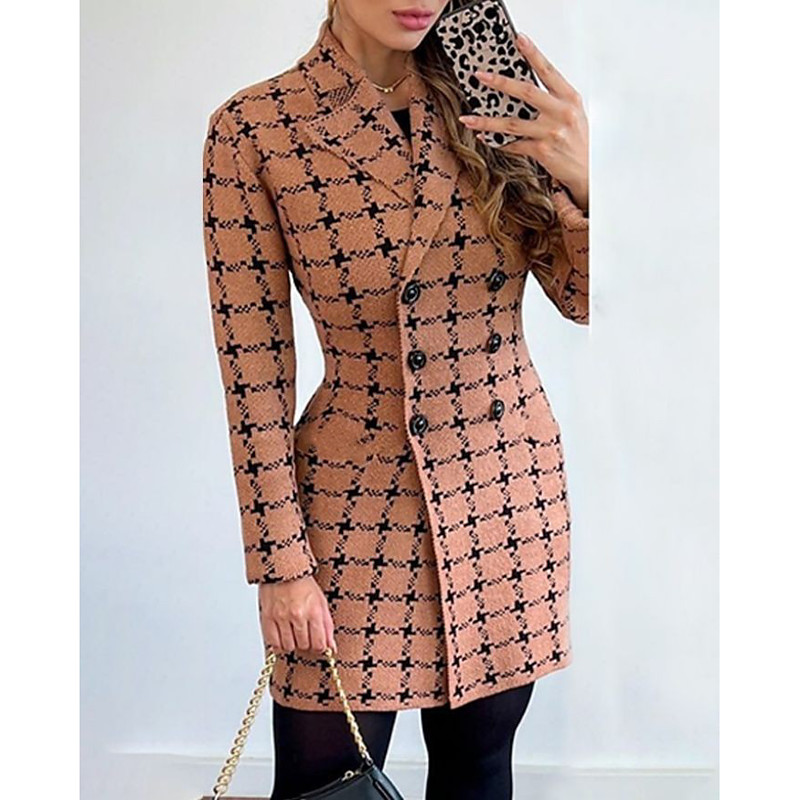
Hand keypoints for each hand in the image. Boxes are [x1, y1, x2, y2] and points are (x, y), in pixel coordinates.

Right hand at [258, 574, 337, 655]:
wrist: (283, 569)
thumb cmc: (303, 584)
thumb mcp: (321, 602)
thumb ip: (327, 626)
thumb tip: (331, 647)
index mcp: (314, 611)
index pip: (319, 643)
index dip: (319, 646)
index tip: (317, 643)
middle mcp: (298, 615)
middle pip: (304, 645)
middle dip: (306, 642)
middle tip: (305, 633)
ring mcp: (281, 617)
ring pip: (288, 646)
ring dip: (292, 643)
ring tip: (293, 632)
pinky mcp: (267, 617)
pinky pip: (273, 643)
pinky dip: (278, 643)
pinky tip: (282, 635)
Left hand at [458, 33, 588, 211]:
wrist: (588, 170)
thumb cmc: (579, 140)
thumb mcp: (573, 113)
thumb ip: (554, 99)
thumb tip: (524, 88)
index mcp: (569, 98)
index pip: (548, 71)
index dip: (533, 54)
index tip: (519, 40)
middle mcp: (561, 113)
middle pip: (526, 92)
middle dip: (500, 82)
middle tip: (481, 76)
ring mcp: (551, 132)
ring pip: (512, 123)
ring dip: (486, 122)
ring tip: (468, 119)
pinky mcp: (542, 151)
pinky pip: (514, 145)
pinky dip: (498, 142)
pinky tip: (485, 138)